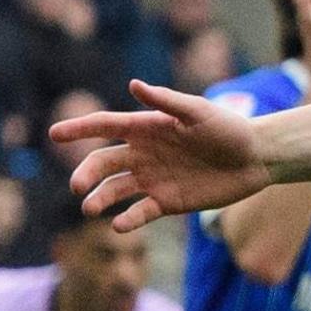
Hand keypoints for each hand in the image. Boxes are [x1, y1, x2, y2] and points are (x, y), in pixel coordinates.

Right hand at [52, 83, 270, 231]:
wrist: (257, 159)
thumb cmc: (229, 129)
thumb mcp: (199, 112)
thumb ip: (167, 101)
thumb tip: (134, 85)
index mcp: (147, 127)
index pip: (105, 126)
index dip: (79, 129)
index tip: (54, 134)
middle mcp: (143, 154)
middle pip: (103, 163)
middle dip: (87, 174)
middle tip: (78, 186)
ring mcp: (153, 179)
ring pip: (115, 190)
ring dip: (100, 199)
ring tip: (89, 208)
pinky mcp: (167, 202)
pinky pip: (140, 212)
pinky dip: (128, 219)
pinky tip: (120, 225)